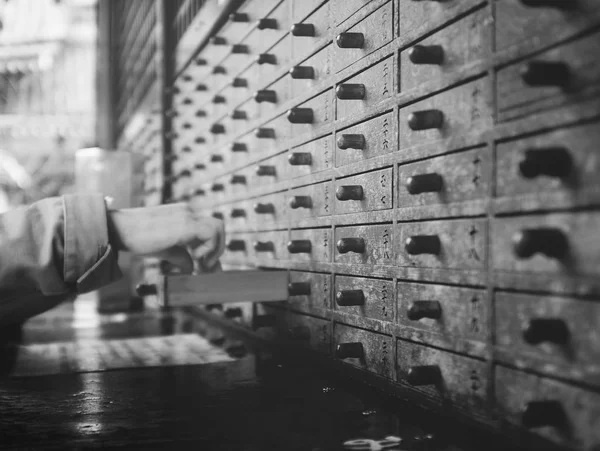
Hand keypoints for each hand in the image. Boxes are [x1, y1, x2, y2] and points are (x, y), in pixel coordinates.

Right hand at [108, 202, 224, 272]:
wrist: (119, 230)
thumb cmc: (138, 239)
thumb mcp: (165, 249)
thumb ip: (182, 257)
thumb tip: (192, 269)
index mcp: (184, 216)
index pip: (208, 229)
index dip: (212, 249)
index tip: (206, 267)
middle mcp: (188, 213)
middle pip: (217, 227)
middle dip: (217, 249)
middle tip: (206, 267)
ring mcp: (188, 216)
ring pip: (218, 227)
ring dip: (215, 249)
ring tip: (201, 263)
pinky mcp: (186, 224)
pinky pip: (210, 233)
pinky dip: (209, 248)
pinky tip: (196, 258)